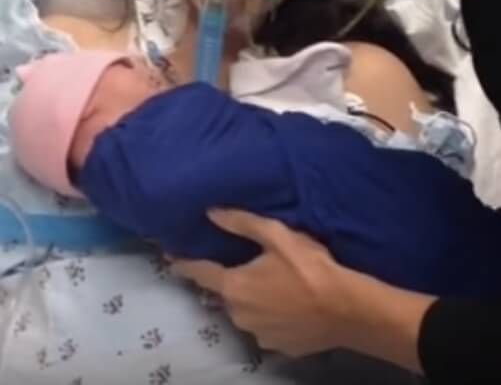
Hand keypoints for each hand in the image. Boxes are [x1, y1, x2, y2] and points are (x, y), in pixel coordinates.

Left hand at [172, 209, 431, 370]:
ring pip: (247, 311)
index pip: (200, 273)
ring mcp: (258, 335)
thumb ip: (241, 223)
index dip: (185, 264)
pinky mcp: (279, 347)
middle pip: (226, 293)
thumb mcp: (276, 234)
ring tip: (274, 283)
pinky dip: (272, 315)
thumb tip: (210, 212)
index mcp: (234, 286)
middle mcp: (239, 314)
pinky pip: (267, 327)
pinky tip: (290, 304)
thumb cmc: (308, 266)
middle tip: (248, 264)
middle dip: (231, 280)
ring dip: (253, 299)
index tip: (171, 257)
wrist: (346, 309)